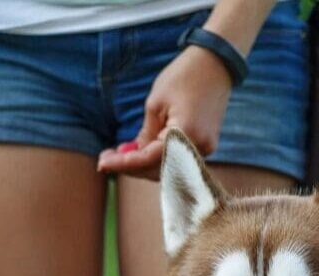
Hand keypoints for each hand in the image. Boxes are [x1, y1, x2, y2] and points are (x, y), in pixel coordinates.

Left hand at [97, 45, 232, 179]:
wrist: (216, 63)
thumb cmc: (184, 77)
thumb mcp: (155, 104)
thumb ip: (145, 135)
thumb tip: (134, 156)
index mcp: (185, 134)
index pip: (149, 159)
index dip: (124, 164)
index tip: (102, 163)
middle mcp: (198, 147)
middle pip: (159, 170)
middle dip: (131, 168)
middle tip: (105, 161)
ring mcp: (205, 148)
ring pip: (168, 167)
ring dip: (143, 165)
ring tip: (118, 155)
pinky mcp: (205, 145)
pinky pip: (178, 158)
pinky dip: (158, 158)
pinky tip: (139, 151)